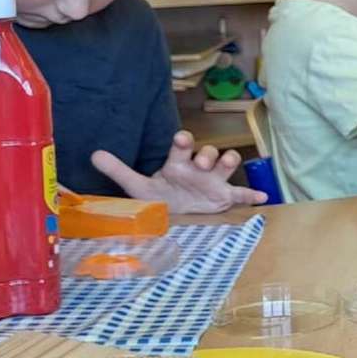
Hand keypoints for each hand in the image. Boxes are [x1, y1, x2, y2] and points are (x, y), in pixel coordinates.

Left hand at [90, 130, 267, 213]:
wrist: (175, 217)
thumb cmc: (159, 197)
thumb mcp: (137, 186)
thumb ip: (118, 170)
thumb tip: (93, 154)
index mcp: (178, 163)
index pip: (183, 145)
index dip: (184, 140)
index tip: (182, 140)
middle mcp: (198, 168)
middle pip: (208, 151)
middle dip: (207, 154)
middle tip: (202, 163)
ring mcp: (214, 181)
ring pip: (227, 162)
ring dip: (228, 161)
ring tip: (226, 165)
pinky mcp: (225, 197)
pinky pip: (242, 194)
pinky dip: (252, 195)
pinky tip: (263, 197)